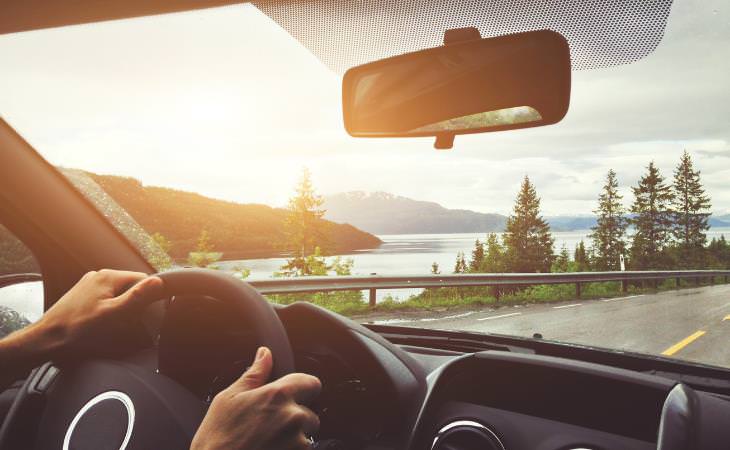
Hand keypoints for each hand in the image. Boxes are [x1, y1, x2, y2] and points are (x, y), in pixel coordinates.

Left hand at [0, 269, 163, 384]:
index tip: (144, 315)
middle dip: (134, 304)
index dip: (147, 297)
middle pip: (131, 287)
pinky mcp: (84, 295)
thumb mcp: (112, 315)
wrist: (46, 340)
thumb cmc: (76, 330)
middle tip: (126, 323)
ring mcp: (90, 284)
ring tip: (112, 325)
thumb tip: (158, 282)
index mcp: (108, 276)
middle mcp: (99, 276)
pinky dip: (109, 310)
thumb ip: (136, 297)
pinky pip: (106, 298)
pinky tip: (102, 323)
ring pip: (119, 293)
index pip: (142, 279)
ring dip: (121, 308)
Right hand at [191, 347, 320, 449]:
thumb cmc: (216, 439)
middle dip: (294, 419)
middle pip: (310, 414)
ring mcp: (298, 442)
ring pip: (307, 436)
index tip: (294, 396)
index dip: (303, 389)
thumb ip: (254, 374)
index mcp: (278, 395)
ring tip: (267, 442)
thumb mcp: (228, 399)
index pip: (312, 383)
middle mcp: (293, 417)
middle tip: (269, 427)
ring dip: (294, 439)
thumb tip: (265, 354)